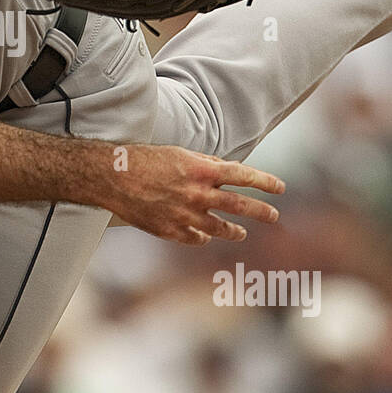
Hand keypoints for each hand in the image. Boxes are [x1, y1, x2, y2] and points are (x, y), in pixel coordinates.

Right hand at [101, 145, 284, 244]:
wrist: (111, 177)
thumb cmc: (142, 160)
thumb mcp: (178, 154)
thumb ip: (204, 163)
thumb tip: (225, 170)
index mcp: (202, 170)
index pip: (244, 176)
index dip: (265, 182)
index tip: (280, 188)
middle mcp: (198, 194)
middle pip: (240, 206)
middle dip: (261, 211)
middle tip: (273, 215)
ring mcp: (185, 215)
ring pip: (220, 228)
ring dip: (234, 231)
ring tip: (242, 233)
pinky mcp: (171, 230)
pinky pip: (195, 238)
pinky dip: (203, 237)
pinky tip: (206, 236)